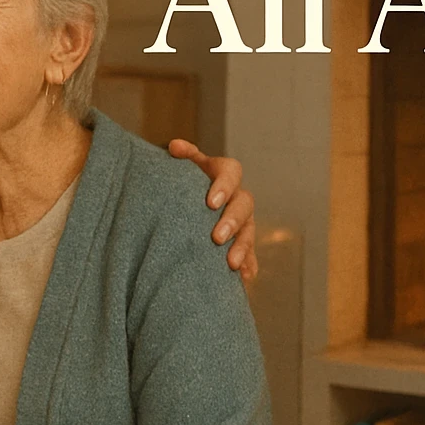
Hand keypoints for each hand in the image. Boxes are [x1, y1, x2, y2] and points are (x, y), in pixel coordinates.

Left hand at [168, 139, 256, 281]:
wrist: (180, 200)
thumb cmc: (179, 181)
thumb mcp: (180, 167)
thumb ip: (182, 156)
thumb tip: (174, 146)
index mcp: (221, 173)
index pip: (231, 173)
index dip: (224, 186)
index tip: (210, 203)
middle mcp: (235, 195)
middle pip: (244, 204)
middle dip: (232, 221)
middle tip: (217, 238)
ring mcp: (241, 219)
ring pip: (249, 230)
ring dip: (242, 246)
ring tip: (230, 263)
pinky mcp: (240, 241)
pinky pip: (250, 254)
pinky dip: (248, 265)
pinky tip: (245, 277)